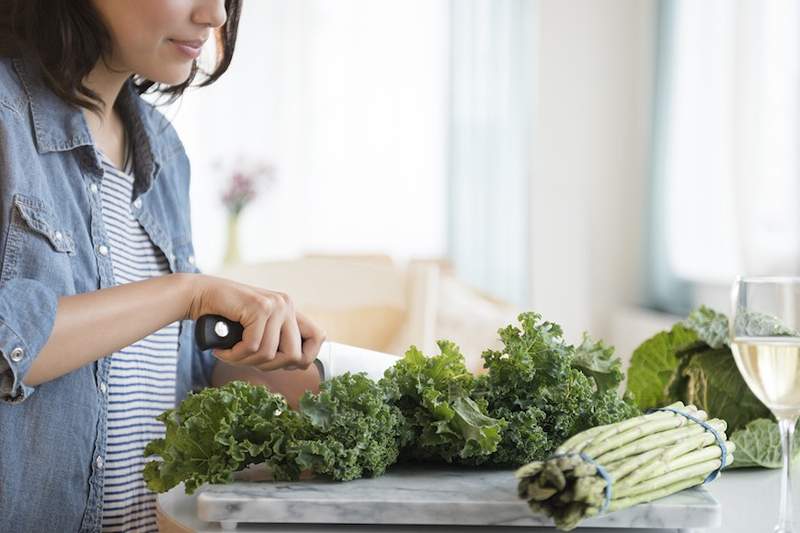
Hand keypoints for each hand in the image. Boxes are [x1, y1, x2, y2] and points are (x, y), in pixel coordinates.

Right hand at [185, 274, 325, 370]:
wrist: (199, 295)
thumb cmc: (225, 318)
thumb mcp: (258, 329)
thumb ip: (276, 340)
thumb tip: (298, 364)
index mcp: (290, 310)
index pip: (319, 337)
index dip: (304, 358)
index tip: (280, 363)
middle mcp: (286, 305)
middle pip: (295, 356)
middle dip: (270, 367)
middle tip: (248, 360)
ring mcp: (275, 305)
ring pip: (270, 355)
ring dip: (246, 362)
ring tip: (230, 354)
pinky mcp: (259, 308)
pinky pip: (253, 347)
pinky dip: (234, 356)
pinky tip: (223, 350)